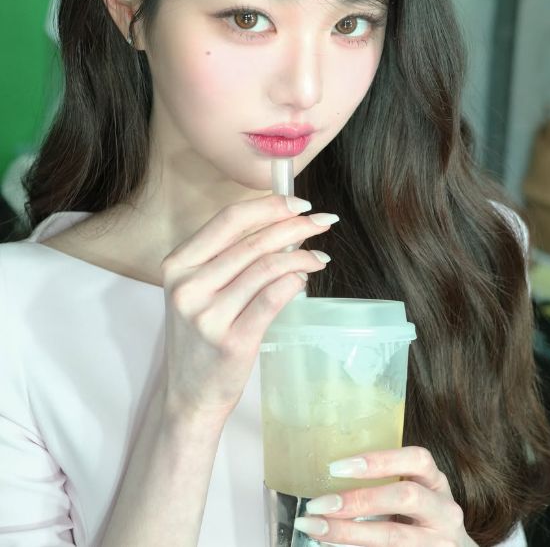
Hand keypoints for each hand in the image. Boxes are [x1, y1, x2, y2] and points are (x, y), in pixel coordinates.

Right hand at [159, 193, 336, 419]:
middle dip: (294, 226)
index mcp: (177, 265)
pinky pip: (272, 298)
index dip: (269, 206)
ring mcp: (207, 315)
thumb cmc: (201, 337)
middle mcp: (188, 286)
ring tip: (319, 254)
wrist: (190, 396)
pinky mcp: (231, 341)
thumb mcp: (200, 290)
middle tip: (322, 222)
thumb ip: (229, 257)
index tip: (299, 203)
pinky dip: (294, 282)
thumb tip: (284, 224)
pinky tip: (305, 278)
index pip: (228, 220)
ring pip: (266, 268)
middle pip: (252, 242)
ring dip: (301, 256)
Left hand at [294, 446, 477, 546]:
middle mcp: (444, 511)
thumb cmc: (424, 516)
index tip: (336, 468)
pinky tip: (332, 545)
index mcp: (436, 482)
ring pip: (392, 537)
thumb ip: (388, 482)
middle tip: (318, 504)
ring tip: (315, 527)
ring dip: (347, 532)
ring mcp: (439, 542)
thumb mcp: (417, 491)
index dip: (378, 461)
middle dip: (358, 500)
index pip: (417, 459)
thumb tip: (330, 475)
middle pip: (405, 497)